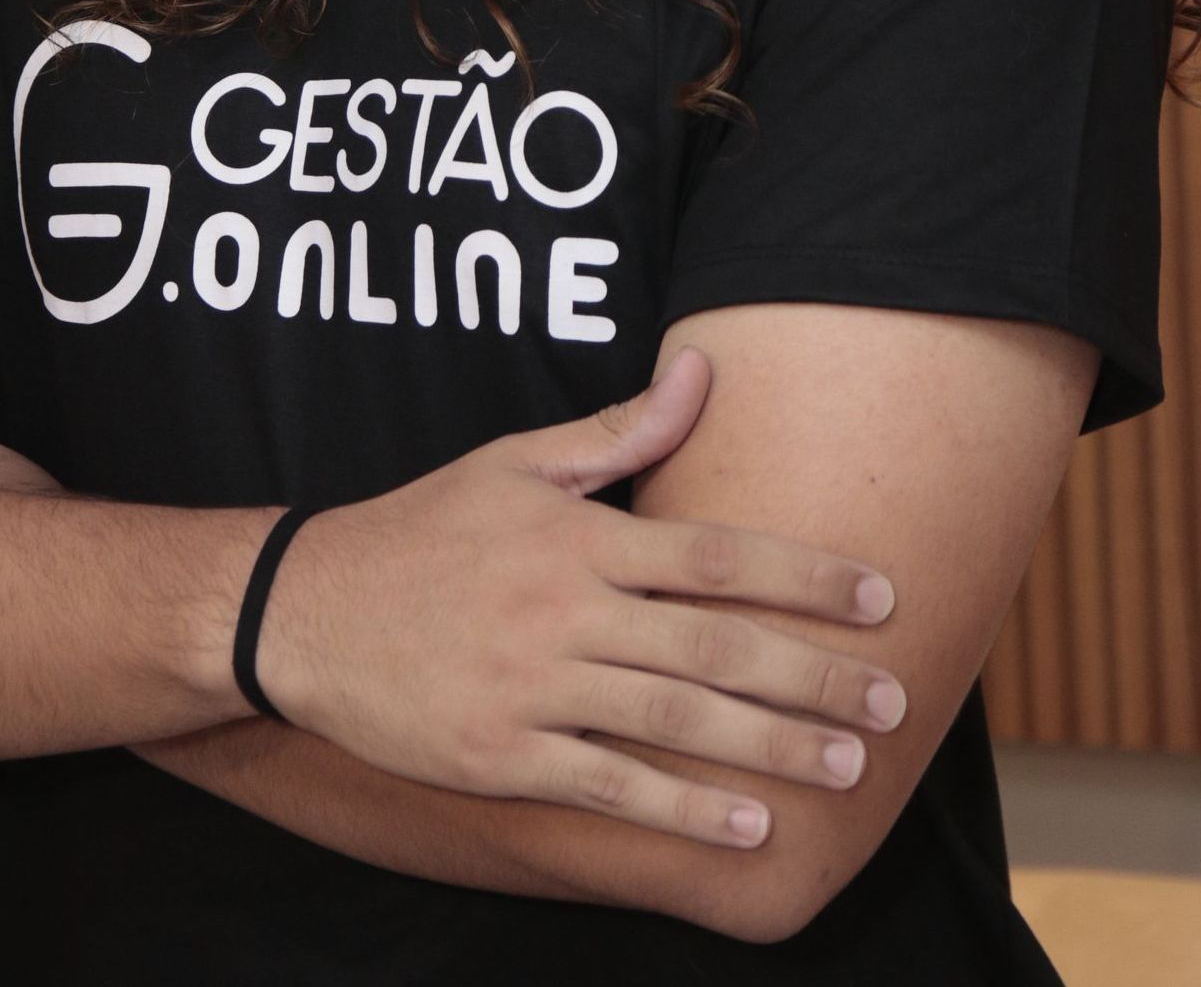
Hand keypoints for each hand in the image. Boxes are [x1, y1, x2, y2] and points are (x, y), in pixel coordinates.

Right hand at [253, 346, 907, 847]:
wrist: (306, 608)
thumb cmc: (421, 528)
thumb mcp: (513, 462)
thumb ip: (617, 429)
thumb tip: (703, 372)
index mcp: (577, 536)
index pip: (715, 556)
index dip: (805, 576)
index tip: (879, 594)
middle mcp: (564, 612)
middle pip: (715, 646)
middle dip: (815, 674)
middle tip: (895, 696)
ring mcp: (533, 689)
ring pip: (676, 721)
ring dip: (772, 747)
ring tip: (849, 765)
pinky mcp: (501, 757)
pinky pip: (609, 787)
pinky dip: (683, 812)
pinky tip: (748, 828)